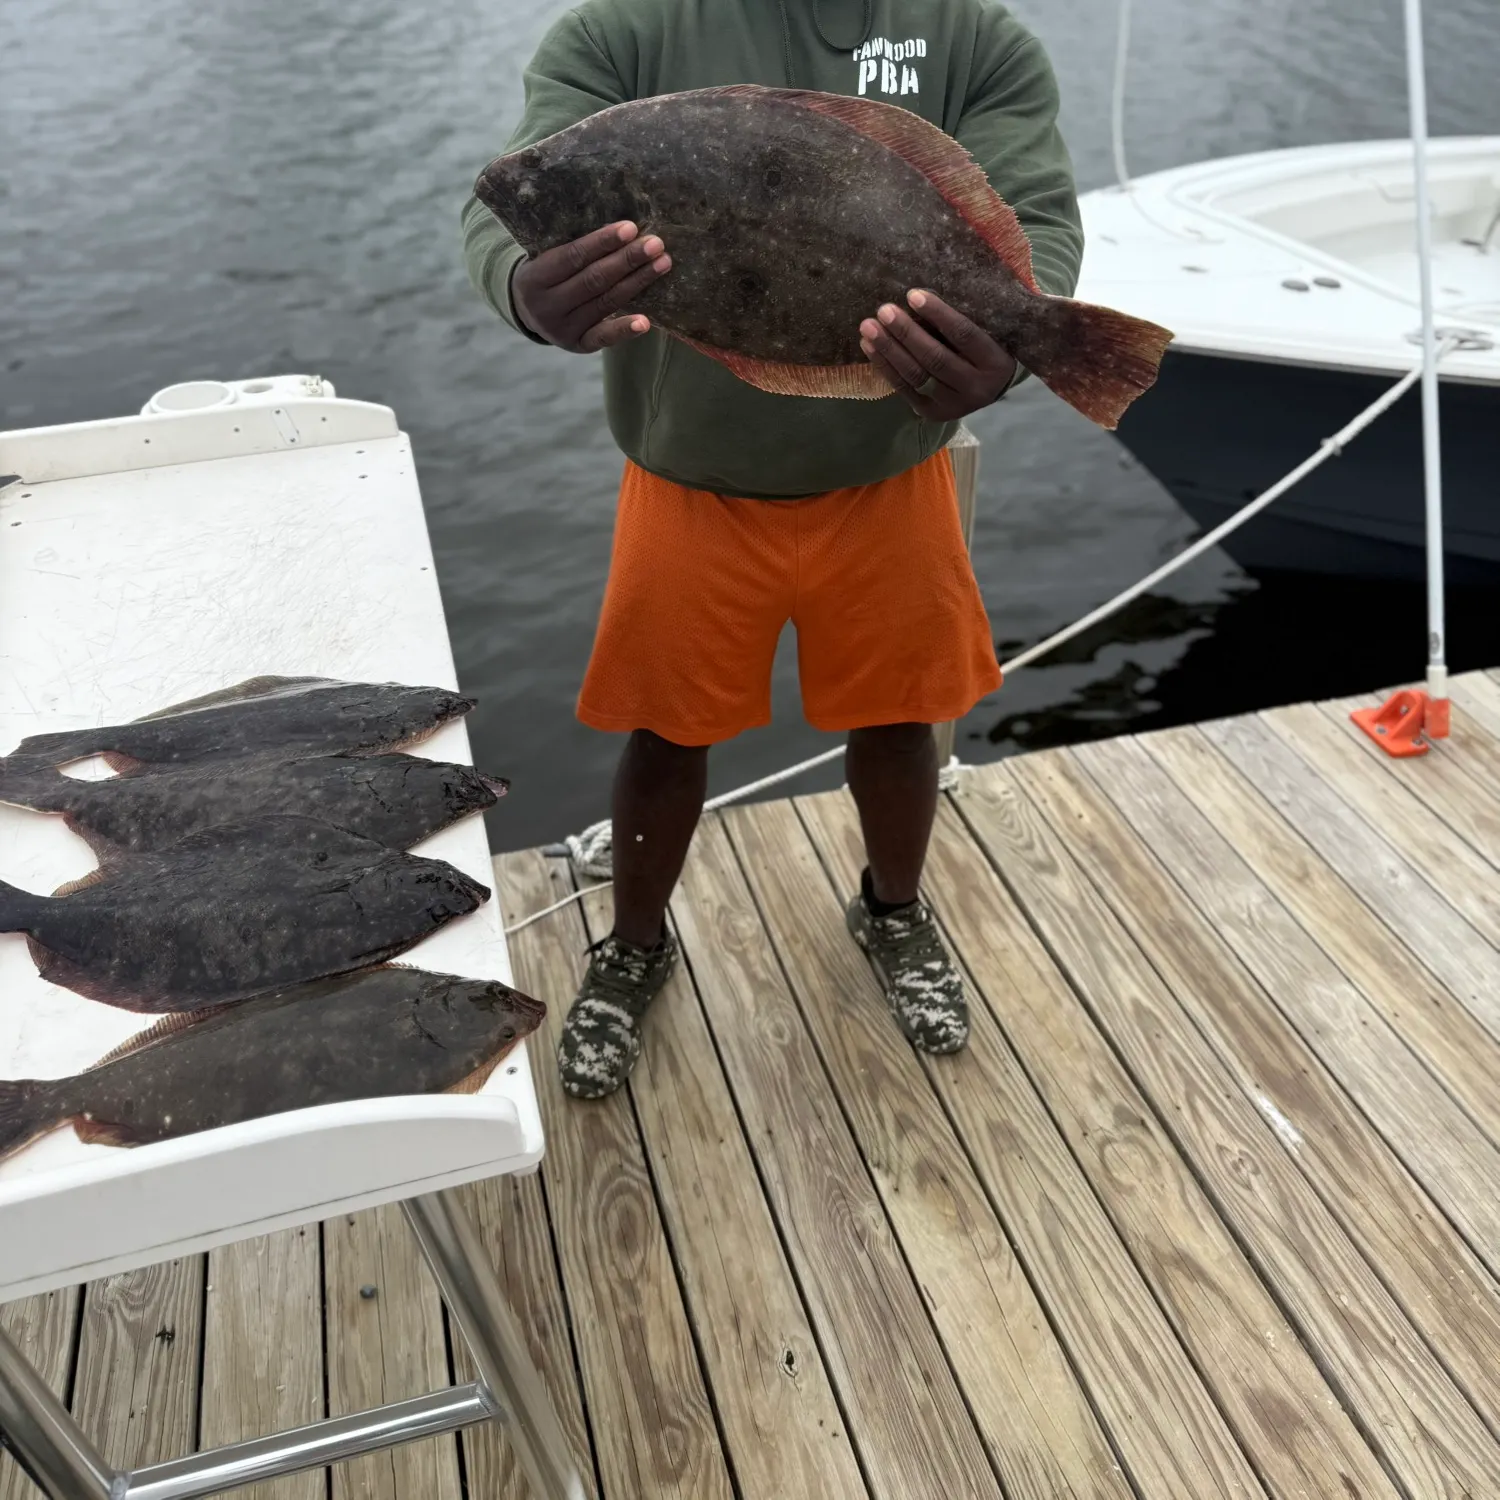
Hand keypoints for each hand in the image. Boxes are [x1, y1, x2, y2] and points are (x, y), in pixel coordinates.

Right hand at [513, 221, 671, 352]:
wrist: (527, 312)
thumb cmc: (545, 275)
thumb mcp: (546, 258)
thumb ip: (574, 248)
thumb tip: (622, 229)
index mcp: (535, 277)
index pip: (573, 256)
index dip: (602, 242)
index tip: (630, 228)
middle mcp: (548, 306)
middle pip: (594, 280)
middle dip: (627, 260)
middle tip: (655, 244)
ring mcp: (563, 329)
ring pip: (605, 303)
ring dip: (637, 282)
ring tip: (662, 264)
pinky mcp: (578, 345)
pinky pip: (604, 337)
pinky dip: (624, 329)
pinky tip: (645, 322)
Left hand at [859, 289, 1016, 419]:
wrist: (991, 388)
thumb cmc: (986, 348)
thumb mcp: (986, 332)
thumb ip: (961, 319)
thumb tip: (918, 296)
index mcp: (995, 363)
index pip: (964, 335)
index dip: (938, 314)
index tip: (913, 295)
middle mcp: (976, 388)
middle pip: (935, 358)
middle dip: (906, 333)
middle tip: (884, 311)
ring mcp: (953, 405)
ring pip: (916, 376)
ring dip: (889, 349)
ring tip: (868, 327)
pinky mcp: (932, 414)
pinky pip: (904, 389)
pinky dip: (885, 366)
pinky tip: (868, 347)